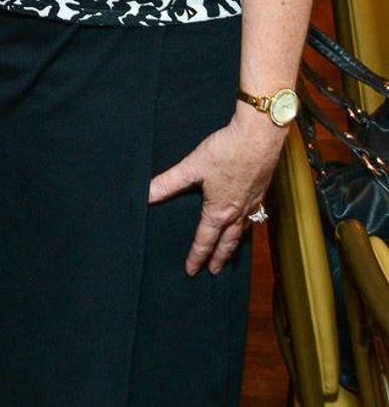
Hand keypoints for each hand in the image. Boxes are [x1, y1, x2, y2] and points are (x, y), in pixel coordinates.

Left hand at [148, 107, 285, 275]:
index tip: (191, 270)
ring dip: (235, 244)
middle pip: (228, 242)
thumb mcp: (192, 166)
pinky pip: (254, 216)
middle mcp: (238, 212)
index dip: (196, 256)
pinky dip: (248, 225)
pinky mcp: (262, 190)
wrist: (259, 137)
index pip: (205, 239)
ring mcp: (253, 202)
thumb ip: (169, 182)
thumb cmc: (226, 151)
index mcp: (219, 210)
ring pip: (243, 231)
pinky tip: (247, 218)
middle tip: (214, 271)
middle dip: (219, 258)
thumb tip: (146, 194)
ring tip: (232, 250)